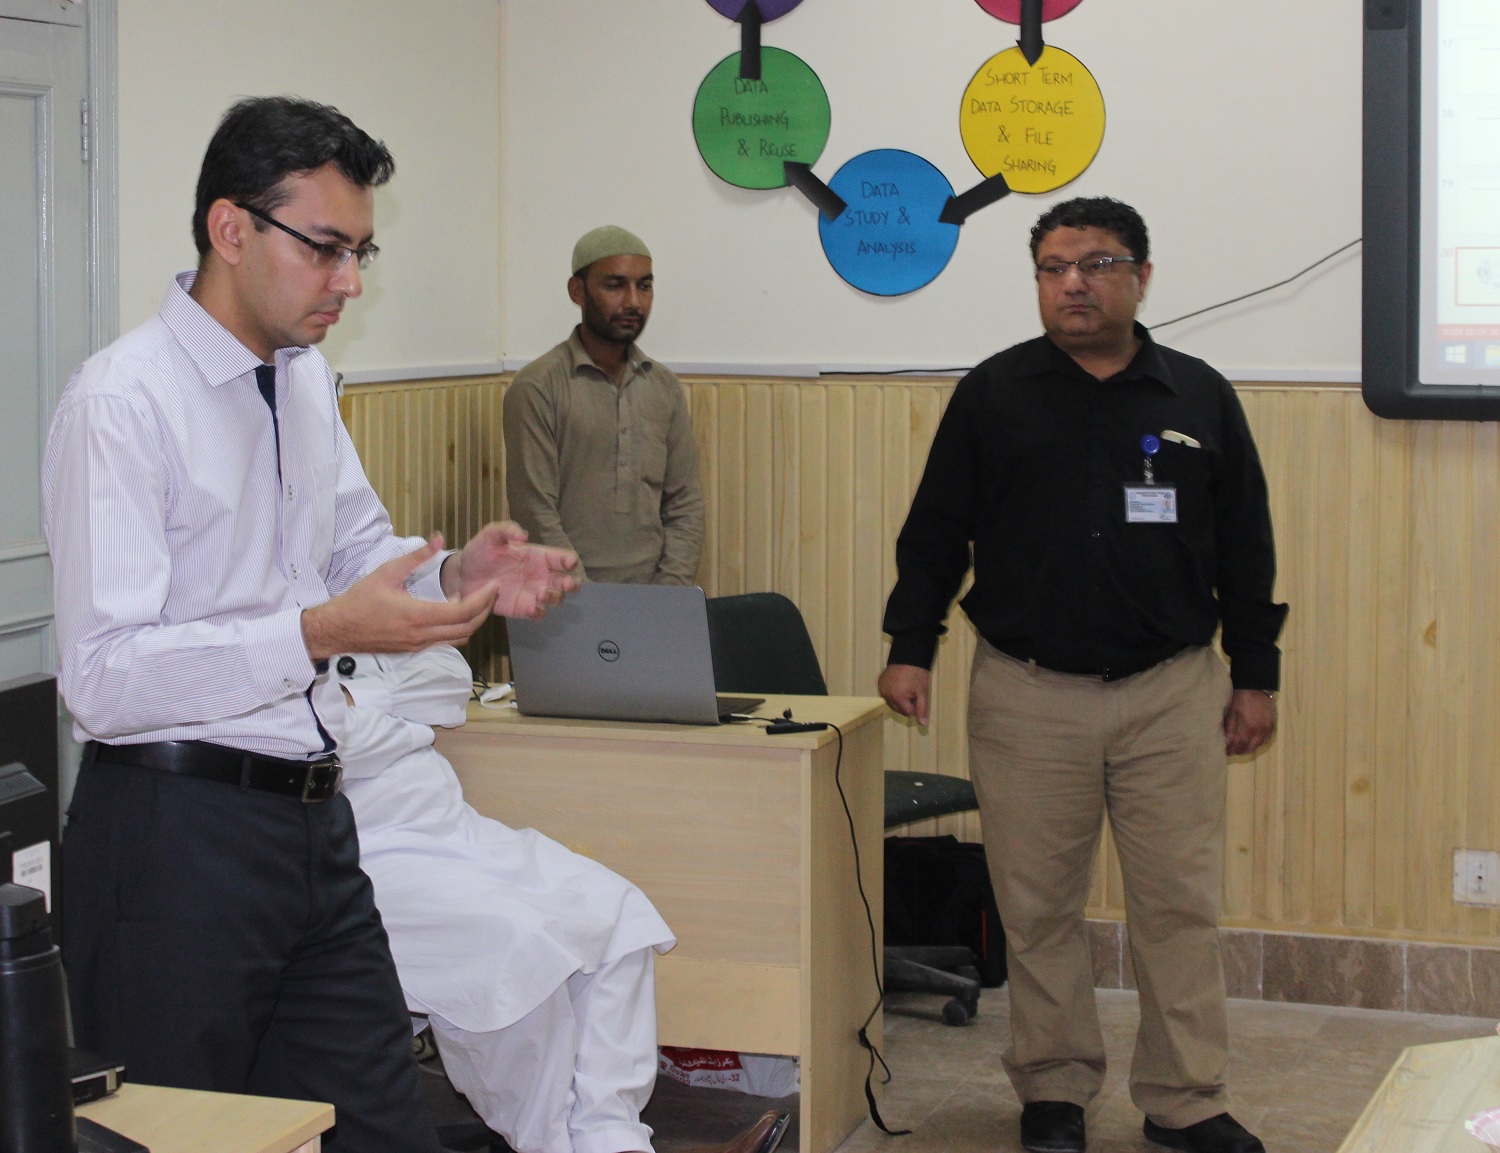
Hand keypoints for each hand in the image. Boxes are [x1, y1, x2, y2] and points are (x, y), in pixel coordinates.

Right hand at [301, 537, 496, 660]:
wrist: (337, 629)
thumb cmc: (360, 600)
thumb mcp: (387, 572)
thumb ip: (415, 556)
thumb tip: (438, 538)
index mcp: (417, 615)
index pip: (463, 612)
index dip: (483, 600)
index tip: (493, 586)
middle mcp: (422, 635)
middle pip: (467, 628)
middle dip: (485, 610)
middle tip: (492, 592)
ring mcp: (419, 645)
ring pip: (459, 638)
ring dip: (473, 621)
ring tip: (478, 601)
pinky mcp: (414, 649)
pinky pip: (445, 641)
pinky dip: (458, 628)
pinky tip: (455, 611)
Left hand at [442, 521, 579, 618]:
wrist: (462, 575)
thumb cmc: (480, 552)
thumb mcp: (490, 535)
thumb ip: (506, 530)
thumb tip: (523, 536)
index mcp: (538, 556)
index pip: (562, 558)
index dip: (570, 560)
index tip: (569, 563)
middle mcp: (540, 575)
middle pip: (566, 581)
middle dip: (571, 583)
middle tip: (567, 584)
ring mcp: (532, 593)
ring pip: (555, 598)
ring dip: (554, 597)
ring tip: (541, 593)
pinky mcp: (522, 608)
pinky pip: (538, 614)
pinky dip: (539, 612)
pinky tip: (532, 607)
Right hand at [879, 663, 930, 726]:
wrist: (908, 657)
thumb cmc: (917, 675)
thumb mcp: (922, 692)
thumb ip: (922, 709)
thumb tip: (922, 724)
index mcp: (898, 698)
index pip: (908, 713)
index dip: (915, 706)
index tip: (918, 696)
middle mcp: (887, 695)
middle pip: (899, 709)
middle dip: (907, 704)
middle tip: (912, 692)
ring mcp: (882, 689)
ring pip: (892, 703)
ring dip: (899, 700)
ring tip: (905, 688)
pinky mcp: (879, 684)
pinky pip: (887, 695)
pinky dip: (892, 693)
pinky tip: (898, 685)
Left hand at [1225, 689, 1276, 755]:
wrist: (1256, 686)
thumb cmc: (1240, 698)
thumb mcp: (1231, 712)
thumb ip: (1229, 728)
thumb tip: (1226, 743)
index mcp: (1249, 727)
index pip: (1239, 745)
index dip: (1231, 750)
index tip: (1224, 752)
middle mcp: (1261, 730)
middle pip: (1249, 748)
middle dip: (1239, 751)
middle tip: (1231, 751)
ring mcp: (1268, 728)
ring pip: (1258, 745)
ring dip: (1248, 748)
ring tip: (1239, 747)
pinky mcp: (1273, 725)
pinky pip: (1266, 740)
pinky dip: (1257, 743)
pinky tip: (1251, 742)